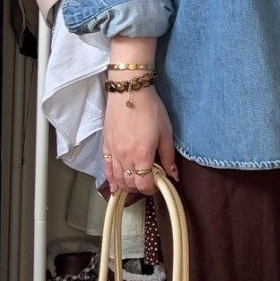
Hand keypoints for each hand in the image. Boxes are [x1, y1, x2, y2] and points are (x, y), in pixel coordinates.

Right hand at [100, 85, 177, 202]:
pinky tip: (114, 186)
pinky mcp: (106, 145)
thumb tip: (173, 175)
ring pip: (117, 178)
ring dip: (126, 185)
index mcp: (142, 155)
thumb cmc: (150, 108)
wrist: (130, 91)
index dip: (151, 189)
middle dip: (140, 188)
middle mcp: (125, 157)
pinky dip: (110, 179)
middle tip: (148, 182)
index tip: (156, 184)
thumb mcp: (166, 132)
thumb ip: (168, 156)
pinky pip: (106, 168)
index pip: (143, 184)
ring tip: (134, 184)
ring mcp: (113, 151)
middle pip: (130, 183)